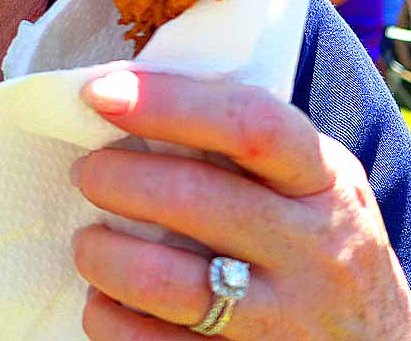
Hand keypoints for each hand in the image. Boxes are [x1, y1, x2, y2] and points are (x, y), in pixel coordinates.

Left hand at [68, 69, 410, 339]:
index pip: (248, 125)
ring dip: (100, 254)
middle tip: (86, 172)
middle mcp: (312, 250)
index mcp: (324, 181)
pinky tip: (105, 300)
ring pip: (160, 280)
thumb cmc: (320, 239)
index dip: (167, 102)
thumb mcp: (314, 180)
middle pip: (190, 198)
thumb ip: (247, 141)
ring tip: (88, 242)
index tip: (100, 92)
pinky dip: (108, 318)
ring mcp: (281, 320)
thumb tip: (134, 95)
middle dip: (114, 177)